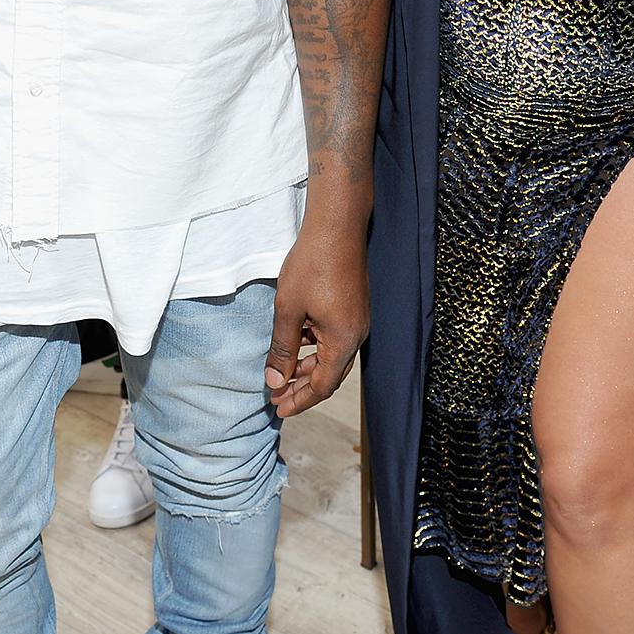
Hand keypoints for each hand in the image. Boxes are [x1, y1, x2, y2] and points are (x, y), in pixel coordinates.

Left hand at [264, 221, 368, 417]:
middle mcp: (356, 334)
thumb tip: (274, 380)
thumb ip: (282, 348)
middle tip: (277, 395)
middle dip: (303, 387)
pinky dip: (316, 346)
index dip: (299, 400)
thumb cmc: (312, 265)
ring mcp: (358, 319)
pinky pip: (336, 337)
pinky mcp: (354, 305)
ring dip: (309, 366)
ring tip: (283, 370)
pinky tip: (298, 339)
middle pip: (330, 374)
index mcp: (343, 341)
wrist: (337, 226)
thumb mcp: (288, 310)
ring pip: (333, 355)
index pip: (322, 386)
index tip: (278, 408)